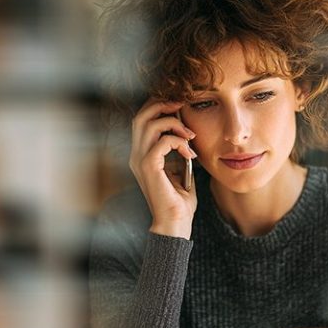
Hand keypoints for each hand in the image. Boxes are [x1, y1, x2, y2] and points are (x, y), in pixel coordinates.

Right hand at [128, 98, 197, 238]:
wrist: (175, 223)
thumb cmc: (179, 201)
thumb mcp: (181, 171)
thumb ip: (179, 153)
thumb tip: (188, 134)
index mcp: (142, 154)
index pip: (142, 119)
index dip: (158, 106)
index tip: (180, 106)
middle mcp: (136, 155)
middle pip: (141, 116)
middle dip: (162, 104)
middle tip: (182, 105)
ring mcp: (140, 161)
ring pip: (149, 125)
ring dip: (173, 124)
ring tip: (190, 135)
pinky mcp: (149, 168)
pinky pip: (162, 142)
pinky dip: (179, 142)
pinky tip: (190, 154)